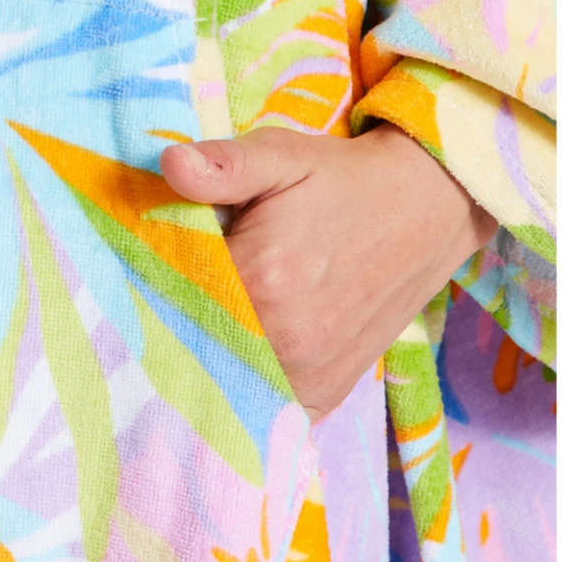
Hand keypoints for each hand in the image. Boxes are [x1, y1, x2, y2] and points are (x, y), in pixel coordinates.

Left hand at [159, 123, 496, 420]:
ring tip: (191, 317)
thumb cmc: (341, 180)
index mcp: (262, 280)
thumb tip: (169, 164)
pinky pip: (259, 406)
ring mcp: (307, 377)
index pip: (168, 291)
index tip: (135, 260)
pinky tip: (224, 352)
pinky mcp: (323, 396)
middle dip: (168, 317)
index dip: (147, 275)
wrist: (425, 211)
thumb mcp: (280, 156)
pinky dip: (236, 384)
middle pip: (189, 341)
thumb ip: (222, 166)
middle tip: (156, 290)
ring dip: (199, 355)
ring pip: (219, 379)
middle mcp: (284, 341)